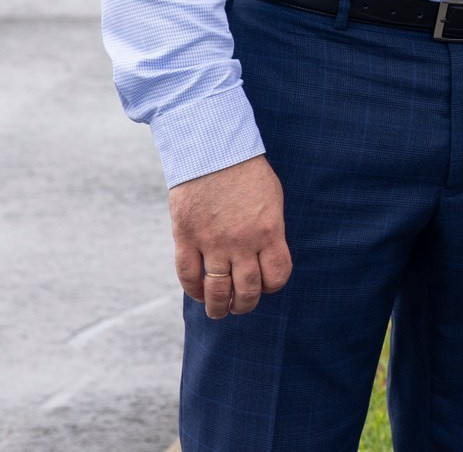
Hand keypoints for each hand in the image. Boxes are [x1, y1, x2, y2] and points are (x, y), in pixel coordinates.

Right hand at [169, 154, 291, 318]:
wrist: (212, 151)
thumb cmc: (247, 173)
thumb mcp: (272, 200)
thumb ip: (269, 232)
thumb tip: (264, 260)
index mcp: (269, 231)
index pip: (276, 276)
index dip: (272, 286)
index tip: (266, 286)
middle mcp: (242, 242)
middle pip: (247, 289)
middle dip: (246, 304)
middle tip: (241, 306)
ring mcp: (212, 242)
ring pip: (217, 290)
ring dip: (219, 307)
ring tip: (220, 311)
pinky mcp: (186, 237)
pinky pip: (188, 276)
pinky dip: (194, 290)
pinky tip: (199, 293)